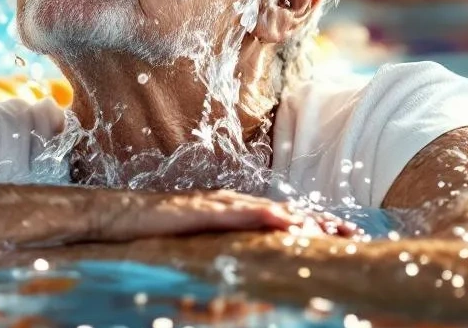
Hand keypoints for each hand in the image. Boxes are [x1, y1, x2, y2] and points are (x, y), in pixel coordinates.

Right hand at [91, 189, 357, 242]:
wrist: (113, 216)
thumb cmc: (148, 231)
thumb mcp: (192, 243)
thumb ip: (218, 246)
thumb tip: (241, 264)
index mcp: (228, 212)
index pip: (278, 218)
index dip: (311, 226)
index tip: (342, 238)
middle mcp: (227, 203)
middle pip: (282, 211)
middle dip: (320, 222)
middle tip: (355, 235)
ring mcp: (214, 205)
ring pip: (266, 210)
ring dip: (301, 218)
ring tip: (331, 229)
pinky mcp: (198, 211)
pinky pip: (236, 213)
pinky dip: (262, 215)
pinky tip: (284, 220)